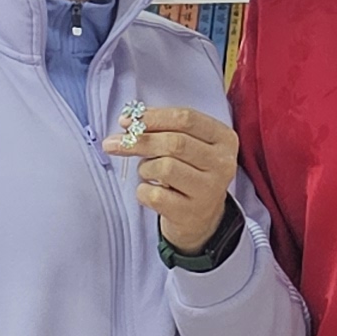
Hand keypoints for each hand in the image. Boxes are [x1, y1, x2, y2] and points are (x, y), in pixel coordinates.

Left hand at [129, 105, 240, 257]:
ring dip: (145, 168)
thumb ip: (164, 129)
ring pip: (164, 168)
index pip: (187, 119)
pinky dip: (142, 191)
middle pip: (175, 143)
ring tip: (148, 173)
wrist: (201, 218)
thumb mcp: (188, 145)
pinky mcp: (190, 213)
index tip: (126, 121)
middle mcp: (222, 163)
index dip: (153, 117)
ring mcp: (208, 190)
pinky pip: (154, 195)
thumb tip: (128, 121)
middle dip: (138, 140)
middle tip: (112, 143)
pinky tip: (150, 192)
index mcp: (223, 139)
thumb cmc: (188, 172)